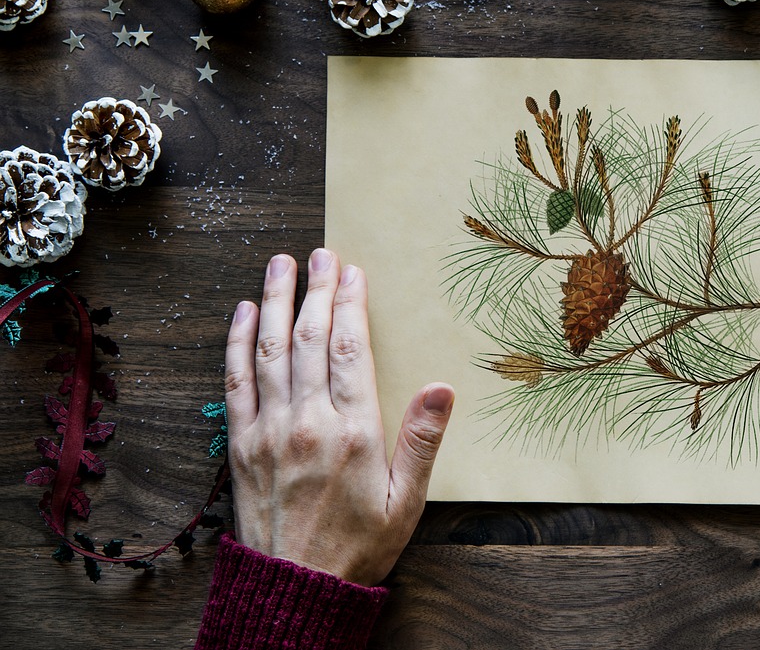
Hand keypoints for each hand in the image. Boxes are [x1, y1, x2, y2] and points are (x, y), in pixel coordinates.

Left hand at [223, 249, 453, 585]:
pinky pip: (235, 382)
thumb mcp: (407, 501)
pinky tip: (243, 314)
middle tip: (320, 254)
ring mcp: (269, 430)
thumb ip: (421, 441)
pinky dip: (238, 343)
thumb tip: (442, 388)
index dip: (351, 304)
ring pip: (270, 350)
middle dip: (316, 290)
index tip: (352, 271)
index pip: (352, 349)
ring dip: (275, 302)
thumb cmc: (359, 547)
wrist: (295, 589)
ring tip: (279, 265)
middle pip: (311, 339)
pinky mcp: (242, 444)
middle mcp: (307, 422)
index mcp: (353, 432)